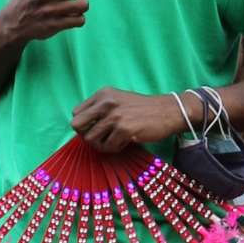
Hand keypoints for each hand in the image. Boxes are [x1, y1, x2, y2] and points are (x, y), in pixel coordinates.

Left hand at [70, 87, 186, 152]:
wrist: (168, 111)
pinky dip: (115, 148)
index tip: (97, 128)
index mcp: (102, 94)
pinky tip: (125, 142)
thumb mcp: (118, 99)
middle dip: (87, 135)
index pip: (76, 113)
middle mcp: (106, 102)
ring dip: (102, 144)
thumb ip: (99, 108)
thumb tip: (81, 127)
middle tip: (101, 137)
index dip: (84, 125)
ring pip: (90, 140)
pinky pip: (108, 147)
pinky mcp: (124, 129)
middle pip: (77, 126)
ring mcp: (114, 116)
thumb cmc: (142, 108)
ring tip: (115, 141)